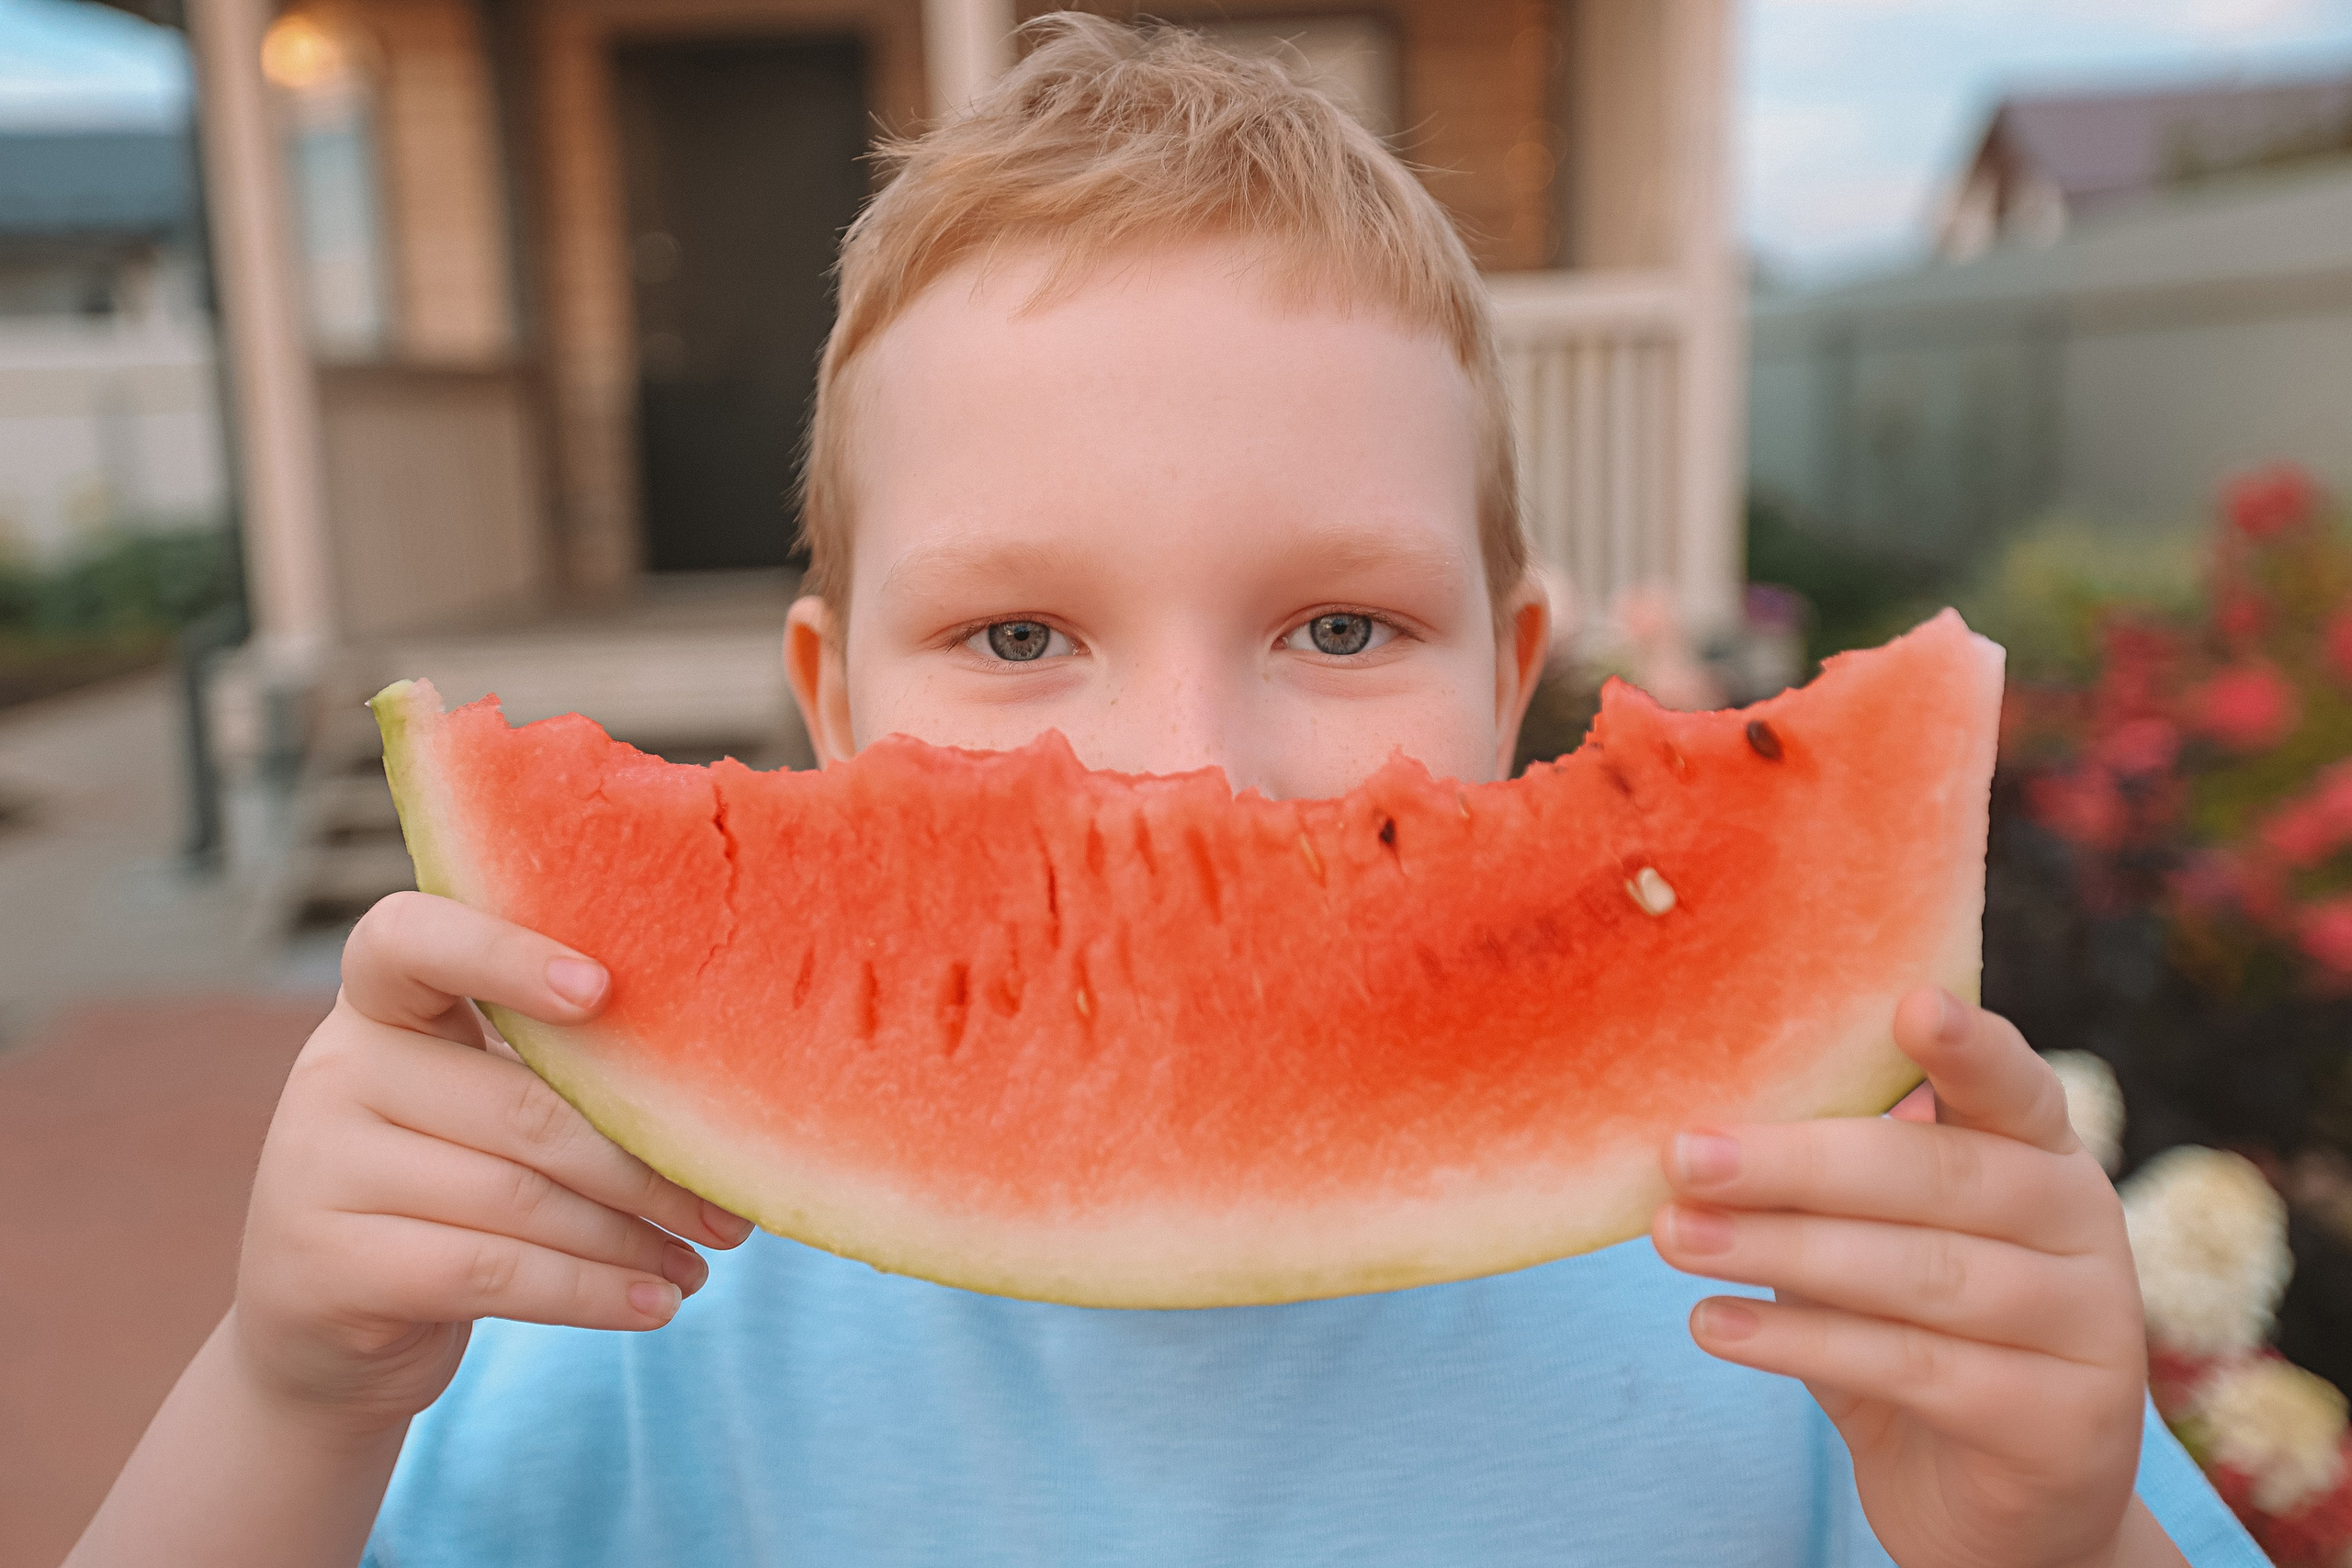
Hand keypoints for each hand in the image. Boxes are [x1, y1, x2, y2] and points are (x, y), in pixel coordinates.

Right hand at [231, 892, 752, 1438]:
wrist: (324, 1323)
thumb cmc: (444, 1184)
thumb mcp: (475, 1106)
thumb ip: (552, 1070)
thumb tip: (714, 1087)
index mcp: (378, 1005)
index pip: (412, 940)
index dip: (505, 955)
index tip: (603, 988)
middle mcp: (335, 1072)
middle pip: (523, 1108)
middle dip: (645, 1164)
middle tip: (729, 1208)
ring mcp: (318, 1172)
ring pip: (520, 1199)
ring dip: (632, 1239)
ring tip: (704, 1260)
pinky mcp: (330, 1269)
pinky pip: (492, 1274)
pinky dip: (590, 1293)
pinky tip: (655, 1304)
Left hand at [1651, 989, 2168, 1567]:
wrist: (1998, 1507)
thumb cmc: (1914, 1337)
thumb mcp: (1875, 1244)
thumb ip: (1823, 1184)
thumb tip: (1691, 1134)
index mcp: (2042, 1154)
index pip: (2012, 1085)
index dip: (1967, 1046)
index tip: (1909, 1004)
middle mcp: (2083, 1225)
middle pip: (1934, 1178)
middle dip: (1796, 1165)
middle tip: (1683, 1155)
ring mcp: (2088, 1326)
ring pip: (1919, 1274)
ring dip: (1780, 1253)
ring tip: (1673, 1239)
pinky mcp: (2060, 1422)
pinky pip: (1915, 1368)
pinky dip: (1802, 1344)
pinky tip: (1715, 1325)